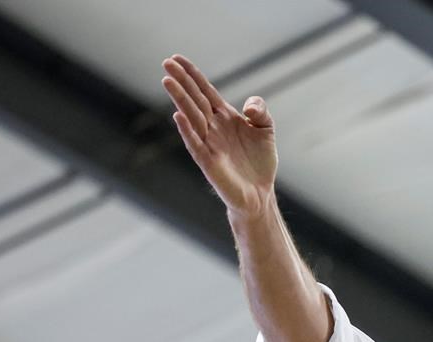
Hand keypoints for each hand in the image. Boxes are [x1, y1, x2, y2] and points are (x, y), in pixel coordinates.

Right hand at [161, 54, 277, 216]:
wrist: (260, 193)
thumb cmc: (260, 161)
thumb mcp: (265, 128)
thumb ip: (260, 110)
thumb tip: (247, 107)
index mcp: (223, 116)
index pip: (204, 91)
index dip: (192, 75)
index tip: (177, 58)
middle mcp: (212, 127)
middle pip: (194, 100)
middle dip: (181, 82)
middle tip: (166, 63)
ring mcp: (209, 143)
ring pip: (191, 117)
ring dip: (180, 100)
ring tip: (168, 81)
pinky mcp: (209, 162)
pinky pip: (195, 144)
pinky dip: (187, 130)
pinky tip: (178, 117)